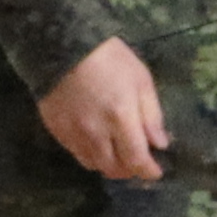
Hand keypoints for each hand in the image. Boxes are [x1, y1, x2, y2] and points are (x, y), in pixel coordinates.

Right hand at [38, 33, 167, 182]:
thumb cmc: (109, 58)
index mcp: (121, 118)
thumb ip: (151, 115)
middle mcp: (96, 133)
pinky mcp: (57, 131)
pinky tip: (96, 142)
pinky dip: (91, 155)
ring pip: (94, 165)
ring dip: (109, 164)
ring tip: (117, 154)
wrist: (63, 45)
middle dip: (130, 170)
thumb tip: (159, 144)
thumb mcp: (140, 79)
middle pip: (114, 169)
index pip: (137, 160)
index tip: (156, 171)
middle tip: (137, 162)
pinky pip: (76, 154)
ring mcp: (74, 134)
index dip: (148, 171)